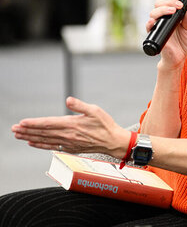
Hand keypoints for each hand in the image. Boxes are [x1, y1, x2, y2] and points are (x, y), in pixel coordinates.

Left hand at [11, 97, 129, 158]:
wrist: (113, 141)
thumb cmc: (105, 125)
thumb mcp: (95, 110)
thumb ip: (80, 105)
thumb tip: (68, 100)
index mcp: (72, 124)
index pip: (48, 123)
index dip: (34, 123)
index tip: (22, 122)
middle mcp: (68, 135)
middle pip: (43, 132)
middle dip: (27, 130)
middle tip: (14, 129)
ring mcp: (68, 143)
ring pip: (45, 140)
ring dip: (30, 137)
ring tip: (19, 135)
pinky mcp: (70, 148)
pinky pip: (51, 146)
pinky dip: (40, 145)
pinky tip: (33, 143)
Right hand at [146, 0, 186, 67]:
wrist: (179, 56)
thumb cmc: (182, 41)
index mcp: (170, 14)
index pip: (165, 0)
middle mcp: (162, 18)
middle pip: (158, 4)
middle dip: (168, 1)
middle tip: (179, 5)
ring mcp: (157, 26)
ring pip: (153, 13)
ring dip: (162, 9)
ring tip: (173, 11)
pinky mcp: (155, 35)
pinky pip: (148, 28)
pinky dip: (150, 23)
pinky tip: (154, 21)